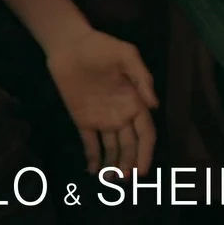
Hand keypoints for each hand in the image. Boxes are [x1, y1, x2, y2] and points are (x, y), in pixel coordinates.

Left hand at [45, 29, 158, 175]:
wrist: (69, 45)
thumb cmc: (101, 47)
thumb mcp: (127, 55)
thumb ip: (142, 78)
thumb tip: (154, 105)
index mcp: (134, 101)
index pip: (145, 133)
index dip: (146, 152)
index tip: (143, 170)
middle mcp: (121, 114)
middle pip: (130, 145)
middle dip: (130, 164)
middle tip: (124, 180)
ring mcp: (101, 119)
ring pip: (111, 148)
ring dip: (113, 165)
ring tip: (111, 179)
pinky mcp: (82, 119)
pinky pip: (89, 143)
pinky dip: (92, 158)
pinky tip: (93, 172)